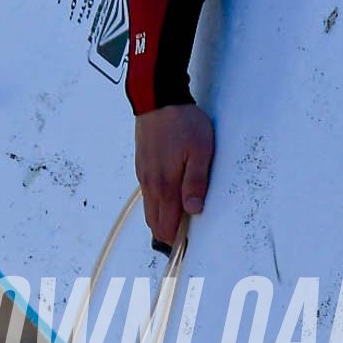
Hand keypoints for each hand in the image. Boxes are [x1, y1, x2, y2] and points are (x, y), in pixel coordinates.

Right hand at [133, 104, 212, 249]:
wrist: (159, 99)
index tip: (189, 243)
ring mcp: (144, 175)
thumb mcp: (200, 151)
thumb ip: (196, 183)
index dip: (176, 239)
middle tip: (187, 234)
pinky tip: (170, 198)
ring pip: (150, 209)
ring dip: (162, 218)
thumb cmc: (183, 123)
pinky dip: (157, 204)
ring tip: (180, 218)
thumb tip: (194, 210)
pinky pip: (148, 195)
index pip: (165, 225)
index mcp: (164, 185)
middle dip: (168, 233)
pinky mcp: (142, 166)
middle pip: (155, 222)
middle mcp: (150, 184)